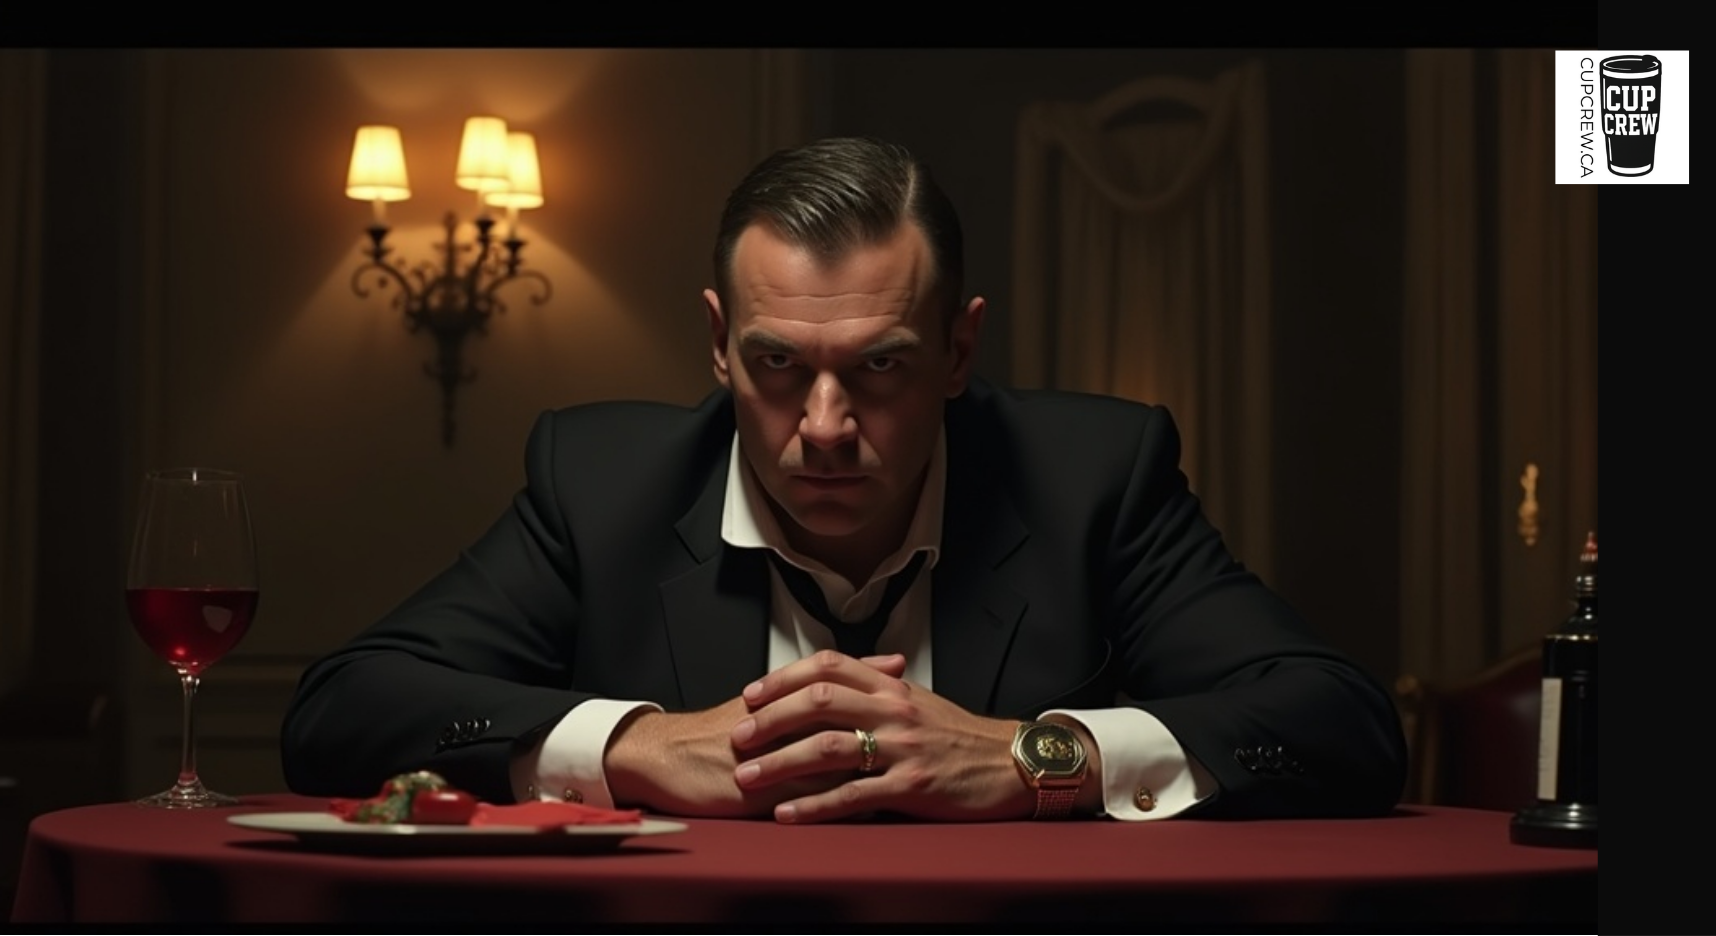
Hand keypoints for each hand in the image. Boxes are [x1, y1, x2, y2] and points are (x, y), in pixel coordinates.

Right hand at [604, 654, 910, 817]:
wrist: (664, 756)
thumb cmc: (716, 732)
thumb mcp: (759, 704)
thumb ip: (801, 688)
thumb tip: (840, 672)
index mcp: (783, 699)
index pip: (838, 684)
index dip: (874, 684)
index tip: (908, 684)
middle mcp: (782, 723)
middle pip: (846, 719)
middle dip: (884, 728)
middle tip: (920, 731)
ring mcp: (774, 757)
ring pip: (834, 759)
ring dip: (871, 767)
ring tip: (906, 771)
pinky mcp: (762, 791)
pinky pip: (808, 796)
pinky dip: (841, 800)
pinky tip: (868, 806)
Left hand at [729, 650, 1038, 822]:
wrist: (1011, 764)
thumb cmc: (960, 736)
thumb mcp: (919, 700)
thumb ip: (877, 687)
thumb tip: (834, 677)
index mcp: (892, 686)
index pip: (829, 666)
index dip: (784, 677)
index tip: (752, 694)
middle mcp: (894, 710)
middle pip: (819, 703)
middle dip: (771, 719)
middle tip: (739, 736)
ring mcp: (902, 749)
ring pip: (829, 748)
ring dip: (781, 763)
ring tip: (748, 778)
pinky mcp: (911, 787)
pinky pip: (853, 796)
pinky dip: (815, 806)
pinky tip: (787, 814)